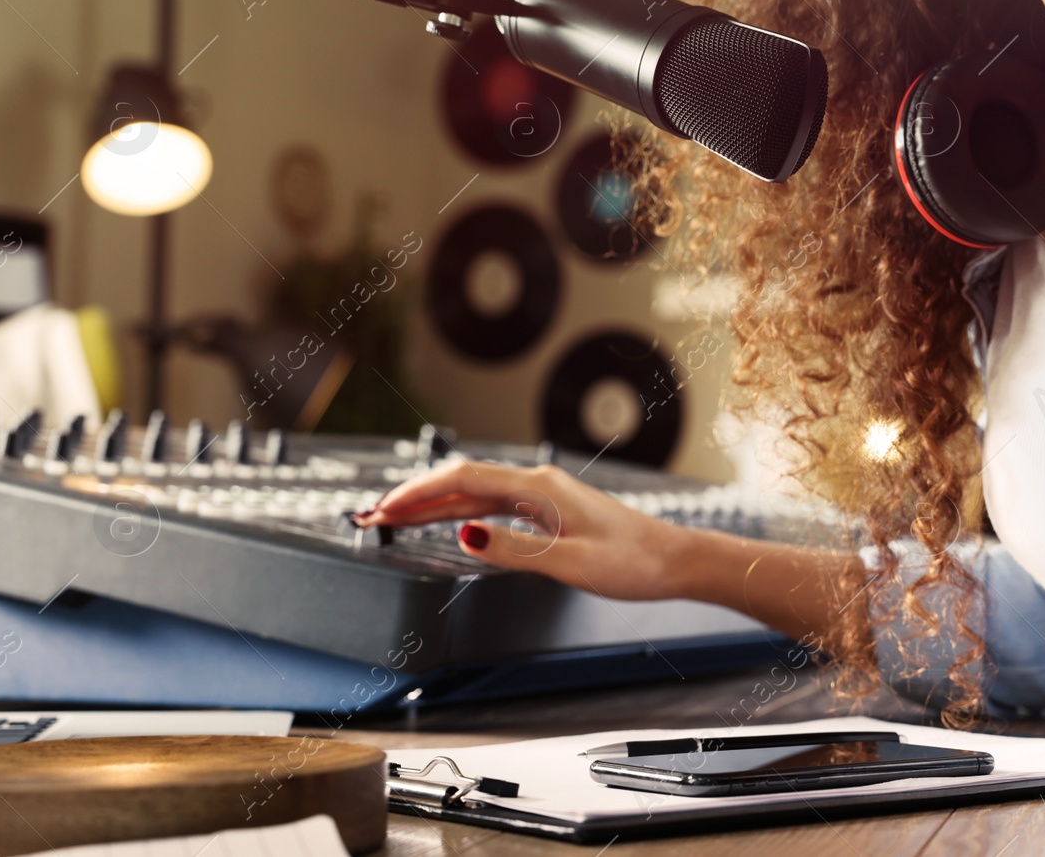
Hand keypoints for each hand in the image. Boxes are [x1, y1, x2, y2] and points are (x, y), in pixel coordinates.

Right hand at [357, 459, 694, 600]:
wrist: (672, 560)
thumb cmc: (632, 561)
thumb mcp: (569, 563)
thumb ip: (514, 550)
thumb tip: (465, 536)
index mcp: (539, 488)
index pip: (463, 481)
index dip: (418, 493)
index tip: (384, 509)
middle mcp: (537, 484)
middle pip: (462, 483)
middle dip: (415, 497)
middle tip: (372, 514)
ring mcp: (542, 496)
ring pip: (475, 495)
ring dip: (434, 505)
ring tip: (394, 517)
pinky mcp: (548, 511)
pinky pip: (493, 506)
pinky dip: (461, 513)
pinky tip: (444, 521)